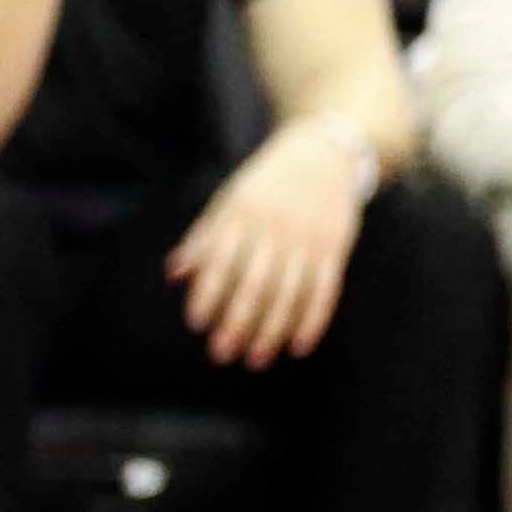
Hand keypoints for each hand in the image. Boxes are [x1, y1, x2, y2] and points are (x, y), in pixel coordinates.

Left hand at [166, 119, 364, 366]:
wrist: (326, 153)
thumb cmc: (268, 181)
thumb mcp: (231, 199)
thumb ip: (205, 236)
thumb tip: (175, 274)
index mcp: (244, 214)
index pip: (222, 260)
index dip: (209, 293)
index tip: (197, 324)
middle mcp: (277, 228)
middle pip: (256, 282)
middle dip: (238, 321)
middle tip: (223, 354)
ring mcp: (309, 238)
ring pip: (290, 292)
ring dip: (273, 329)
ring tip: (257, 358)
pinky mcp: (336, 247)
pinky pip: (325, 289)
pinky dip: (314, 319)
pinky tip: (300, 344)